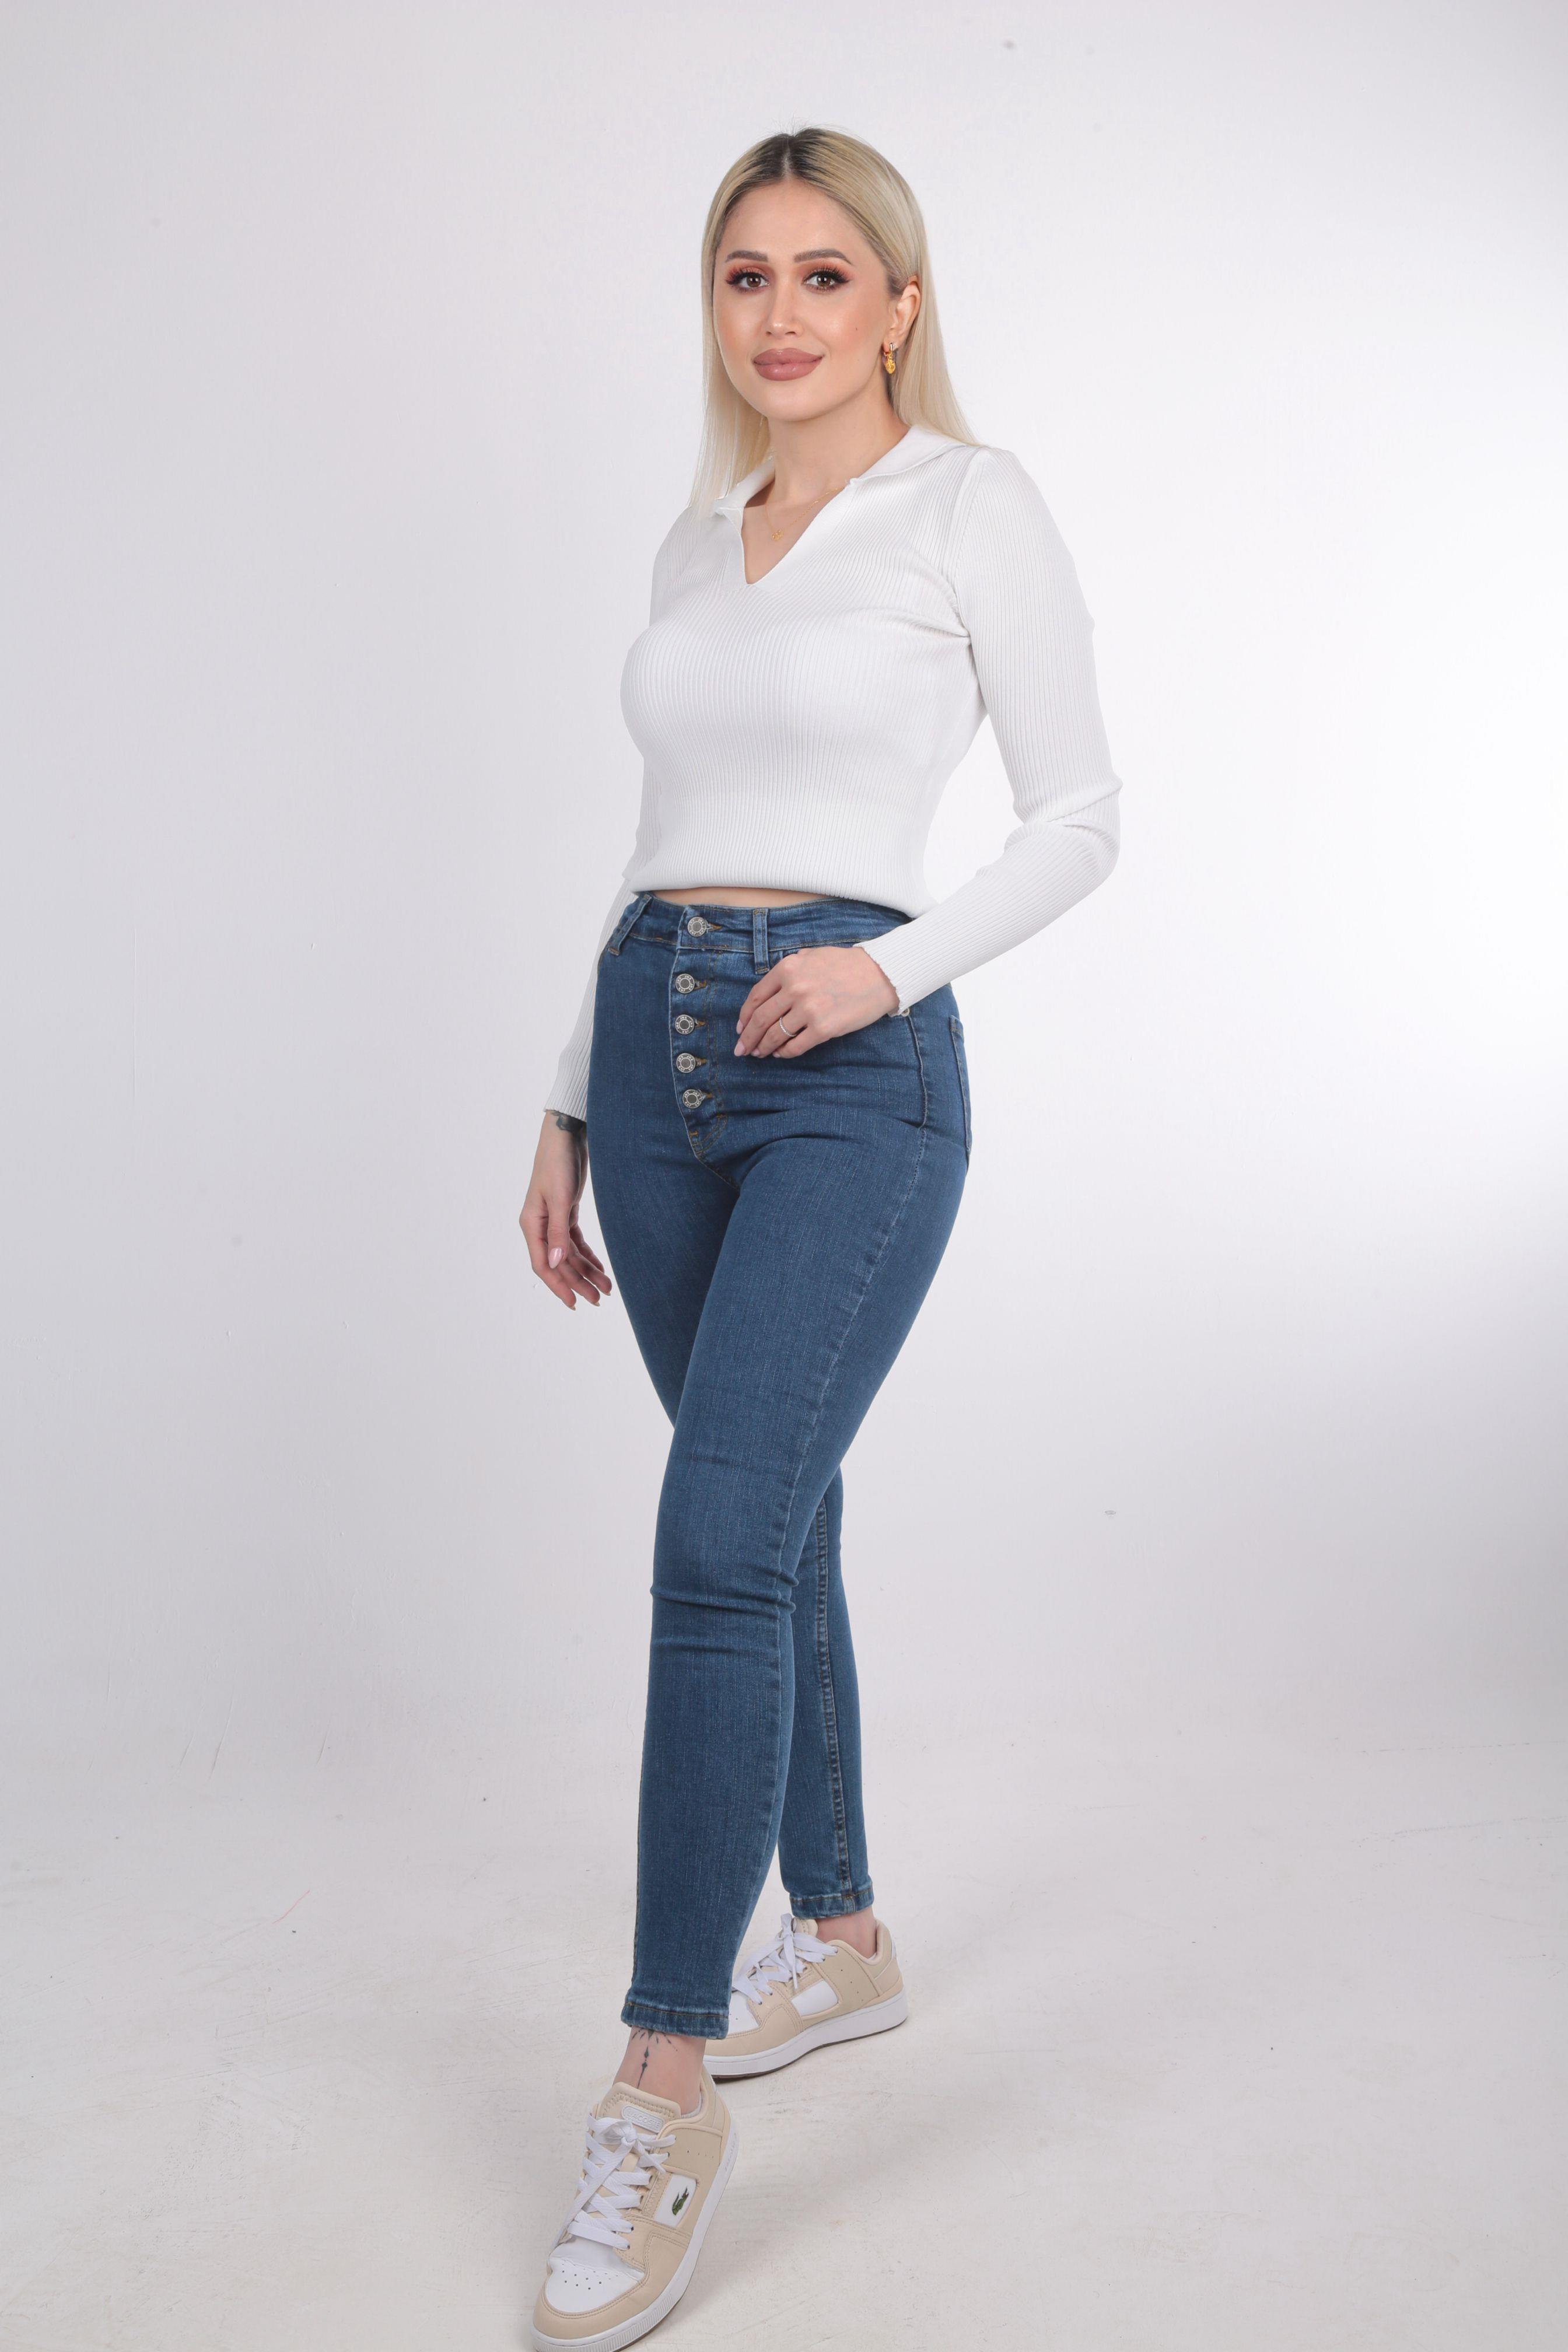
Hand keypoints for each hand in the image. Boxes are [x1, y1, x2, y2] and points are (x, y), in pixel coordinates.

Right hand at [520, 1113, 613, 1309]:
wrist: (567, 1134)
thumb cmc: (559, 1162)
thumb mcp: (560, 1198)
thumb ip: (558, 1232)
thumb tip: (557, 1264)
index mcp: (531, 1224)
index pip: (544, 1265)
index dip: (559, 1286)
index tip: (575, 1302)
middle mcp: (540, 1225)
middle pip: (559, 1263)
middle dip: (578, 1282)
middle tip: (599, 1299)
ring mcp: (553, 1219)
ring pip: (569, 1254)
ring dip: (586, 1271)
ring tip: (606, 1287)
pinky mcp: (565, 1211)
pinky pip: (575, 1241)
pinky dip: (587, 1255)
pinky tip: (600, 1267)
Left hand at [734, 944, 898, 1058]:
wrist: (881, 975)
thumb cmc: (847, 965)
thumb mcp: (812, 956)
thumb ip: (790, 969)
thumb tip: (770, 991)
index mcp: (788, 968)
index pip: (756, 997)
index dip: (744, 1016)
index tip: (740, 1028)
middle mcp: (795, 988)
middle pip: (761, 1019)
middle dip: (747, 1037)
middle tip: (741, 1049)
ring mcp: (809, 1009)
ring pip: (775, 1035)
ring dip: (763, 1047)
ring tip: (759, 1053)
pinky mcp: (824, 1028)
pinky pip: (796, 1046)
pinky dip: (785, 1053)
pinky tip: (780, 1054)